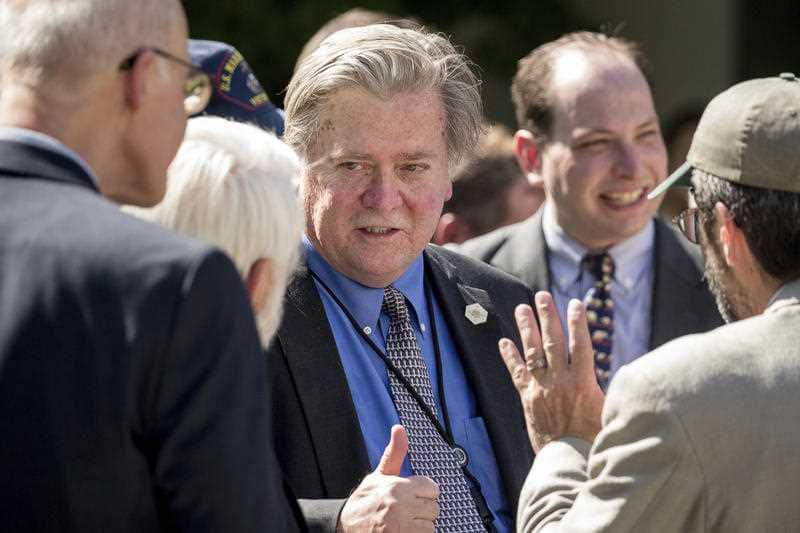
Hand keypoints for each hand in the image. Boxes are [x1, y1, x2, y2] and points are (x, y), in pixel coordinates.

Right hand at [338, 425, 439, 532]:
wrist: (346, 525)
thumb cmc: (365, 500)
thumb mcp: (379, 475)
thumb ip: (395, 453)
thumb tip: (399, 428)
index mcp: (398, 487)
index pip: (432, 488)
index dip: (423, 492)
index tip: (413, 495)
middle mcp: (402, 506)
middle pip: (434, 508)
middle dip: (422, 509)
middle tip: (406, 510)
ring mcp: (402, 526)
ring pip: (430, 526)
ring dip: (420, 525)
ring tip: (404, 521)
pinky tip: (403, 531)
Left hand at [499, 292, 603, 452]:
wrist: (569, 460)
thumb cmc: (594, 438)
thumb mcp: (610, 411)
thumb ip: (610, 389)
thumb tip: (625, 375)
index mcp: (583, 383)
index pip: (581, 345)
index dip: (578, 323)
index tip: (575, 304)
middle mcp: (560, 381)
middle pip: (553, 342)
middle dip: (548, 316)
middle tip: (542, 296)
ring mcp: (541, 388)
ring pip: (532, 352)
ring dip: (527, 328)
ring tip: (522, 308)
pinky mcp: (528, 399)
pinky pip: (517, 373)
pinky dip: (510, 356)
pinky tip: (504, 341)